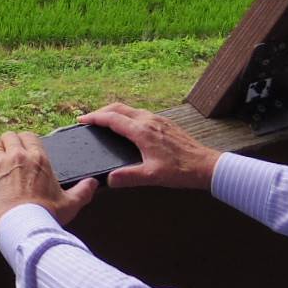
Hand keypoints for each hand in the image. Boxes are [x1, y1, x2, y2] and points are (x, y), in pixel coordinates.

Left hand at [0, 131, 96, 230]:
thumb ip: (83, 191)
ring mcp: (0, 162)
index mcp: (39, 159)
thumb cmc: (47, 215)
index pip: (29, 136)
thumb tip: (94, 183)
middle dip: (9, 142)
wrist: (24, 226)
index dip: (25, 140)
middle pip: (10, 136)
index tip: (23, 147)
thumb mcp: (70, 204)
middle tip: (8, 151)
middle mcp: (19, 155)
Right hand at [79, 103, 220, 190]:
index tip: (82, 120)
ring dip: (114, 112)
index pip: (112, 119)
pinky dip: (127, 115)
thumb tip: (109, 179)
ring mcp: (158, 120)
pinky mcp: (165, 123)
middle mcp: (148, 120)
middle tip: (89, 119)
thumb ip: (129, 177)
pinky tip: (129, 126)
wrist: (206, 165)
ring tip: (106, 121)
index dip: (95, 118)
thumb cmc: (180, 171)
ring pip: (130, 109)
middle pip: (119, 108)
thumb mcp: (153, 177)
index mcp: (142, 131)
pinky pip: (140, 113)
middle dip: (101, 111)